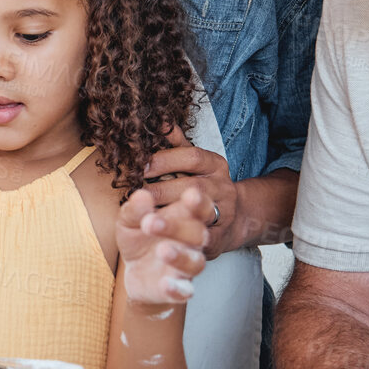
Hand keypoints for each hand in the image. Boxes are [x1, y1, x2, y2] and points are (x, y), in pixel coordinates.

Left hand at [117, 186, 209, 305]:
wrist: (136, 272)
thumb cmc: (139, 237)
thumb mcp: (130, 220)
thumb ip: (136, 209)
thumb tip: (141, 194)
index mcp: (185, 220)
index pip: (201, 208)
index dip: (199, 202)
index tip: (190, 194)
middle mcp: (191, 243)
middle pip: (198, 234)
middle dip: (177, 227)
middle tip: (150, 222)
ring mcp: (186, 267)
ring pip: (195, 263)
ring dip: (180, 256)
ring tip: (162, 250)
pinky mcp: (178, 289)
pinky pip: (184, 291)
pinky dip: (177, 289)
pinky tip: (165, 283)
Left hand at [144, 140, 238, 258]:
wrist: (231, 222)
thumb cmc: (199, 188)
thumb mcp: (191, 165)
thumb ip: (175, 146)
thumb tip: (160, 119)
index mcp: (215, 166)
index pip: (193, 157)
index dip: (166, 160)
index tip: (141, 165)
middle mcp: (223, 189)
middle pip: (194, 187)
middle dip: (163, 191)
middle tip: (137, 196)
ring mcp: (224, 217)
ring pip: (201, 219)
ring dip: (173, 222)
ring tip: (148, 223)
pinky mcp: (217, 244)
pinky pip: (201, 247)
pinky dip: (182, 249)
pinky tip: (162, 249)